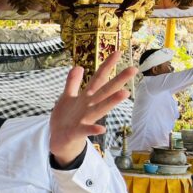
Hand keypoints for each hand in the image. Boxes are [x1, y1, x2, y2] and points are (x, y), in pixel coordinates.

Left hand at [50, 51, 136, 166]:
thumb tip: (78, 66)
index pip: (98, 78)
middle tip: (134, 69)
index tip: (118, 52)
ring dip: (111, 102)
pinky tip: (102, 129)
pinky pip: (85, 130)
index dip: (107, 65)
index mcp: (86, 97)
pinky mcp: (77, 132)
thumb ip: (72, 83)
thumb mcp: (66, 97)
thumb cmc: (65, 119)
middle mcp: (88, 107)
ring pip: (99, 109)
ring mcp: (84, 119)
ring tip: (125, 93)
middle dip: (118, 80)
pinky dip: (93, 130)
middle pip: (104, 91)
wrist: (59, 141)